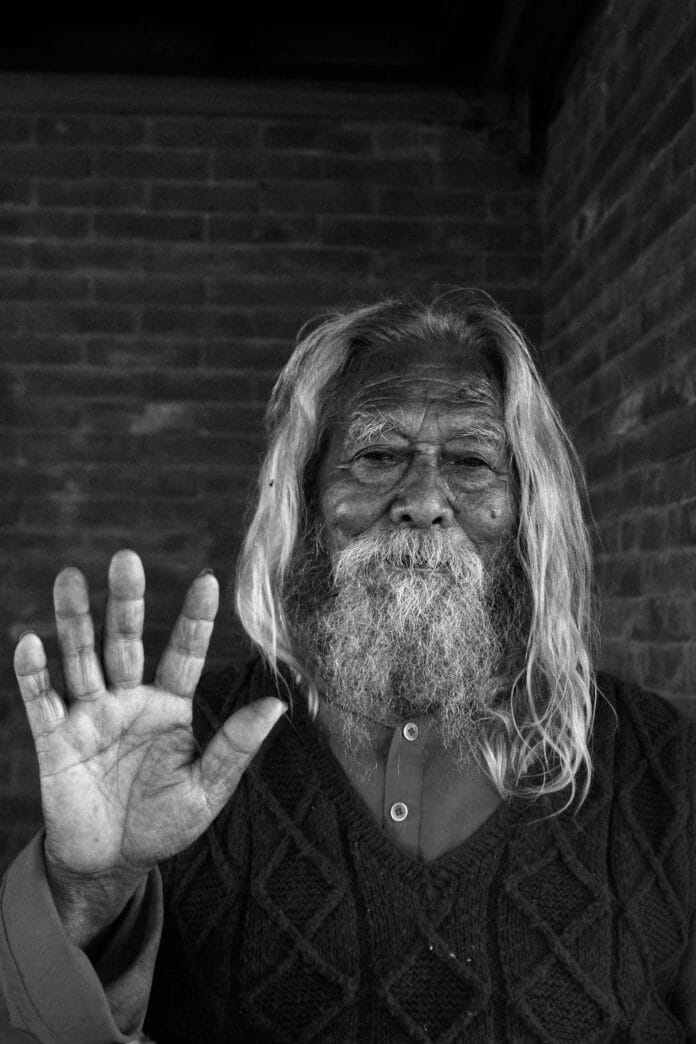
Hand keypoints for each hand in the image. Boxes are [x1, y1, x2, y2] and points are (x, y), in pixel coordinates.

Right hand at [14, 550, 284, 935]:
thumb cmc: (163, 823)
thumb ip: (234, 747)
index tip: (208, 580)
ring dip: (74, 620)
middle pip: (126, 642)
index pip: (184, 654)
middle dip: (126, 602)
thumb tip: (277, 707)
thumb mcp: (206, 790)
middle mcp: (129, 700)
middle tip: (126, 558)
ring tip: (70, 577)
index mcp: (170, 707)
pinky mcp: (56, 740)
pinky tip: (31, 642)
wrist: (112, 864)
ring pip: (81, 658)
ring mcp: (90, 716)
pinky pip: (42, 702)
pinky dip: (34, 674)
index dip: (195, 619)